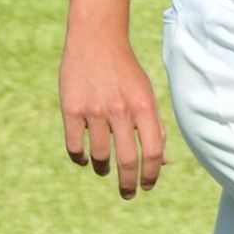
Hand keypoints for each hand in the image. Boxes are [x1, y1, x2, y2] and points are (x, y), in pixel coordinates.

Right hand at [58, 34, 167, 198]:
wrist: (96, 40)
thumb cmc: (126, 72)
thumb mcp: (147, 95)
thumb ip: (155, 127)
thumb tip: (162, 163)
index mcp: (144, 106)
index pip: (152, 152)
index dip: (152, 175)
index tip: (147, 186)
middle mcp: (120, 110)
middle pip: (127, 160)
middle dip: (128, 184)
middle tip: (127, 193)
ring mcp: (94, 110)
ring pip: (99, 156)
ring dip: (103, 169)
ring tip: (104, 169)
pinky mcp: (70, 109)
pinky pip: (74, 146)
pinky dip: (80, 158)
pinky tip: (84, 159)